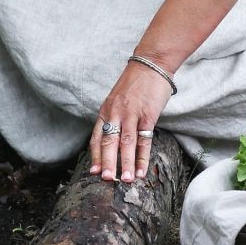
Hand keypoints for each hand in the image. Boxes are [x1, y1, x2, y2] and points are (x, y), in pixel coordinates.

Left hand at [88, 59, 173, 182]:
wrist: (152, 63)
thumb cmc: (136, 83)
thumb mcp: (118, 99)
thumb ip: (114, 116)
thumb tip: (113, 138)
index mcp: (106, 110)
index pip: (97, 137)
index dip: (95, 156)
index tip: (93, 172)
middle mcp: (115, 113)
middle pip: (108, 142)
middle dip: (106, 163)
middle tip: (105, 180)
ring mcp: (131, 114)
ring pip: (126, 143)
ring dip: (125, 164)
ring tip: (124, 181)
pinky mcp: (147, 115)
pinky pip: (144, 140)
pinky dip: (142, 157)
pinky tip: (141, 169)